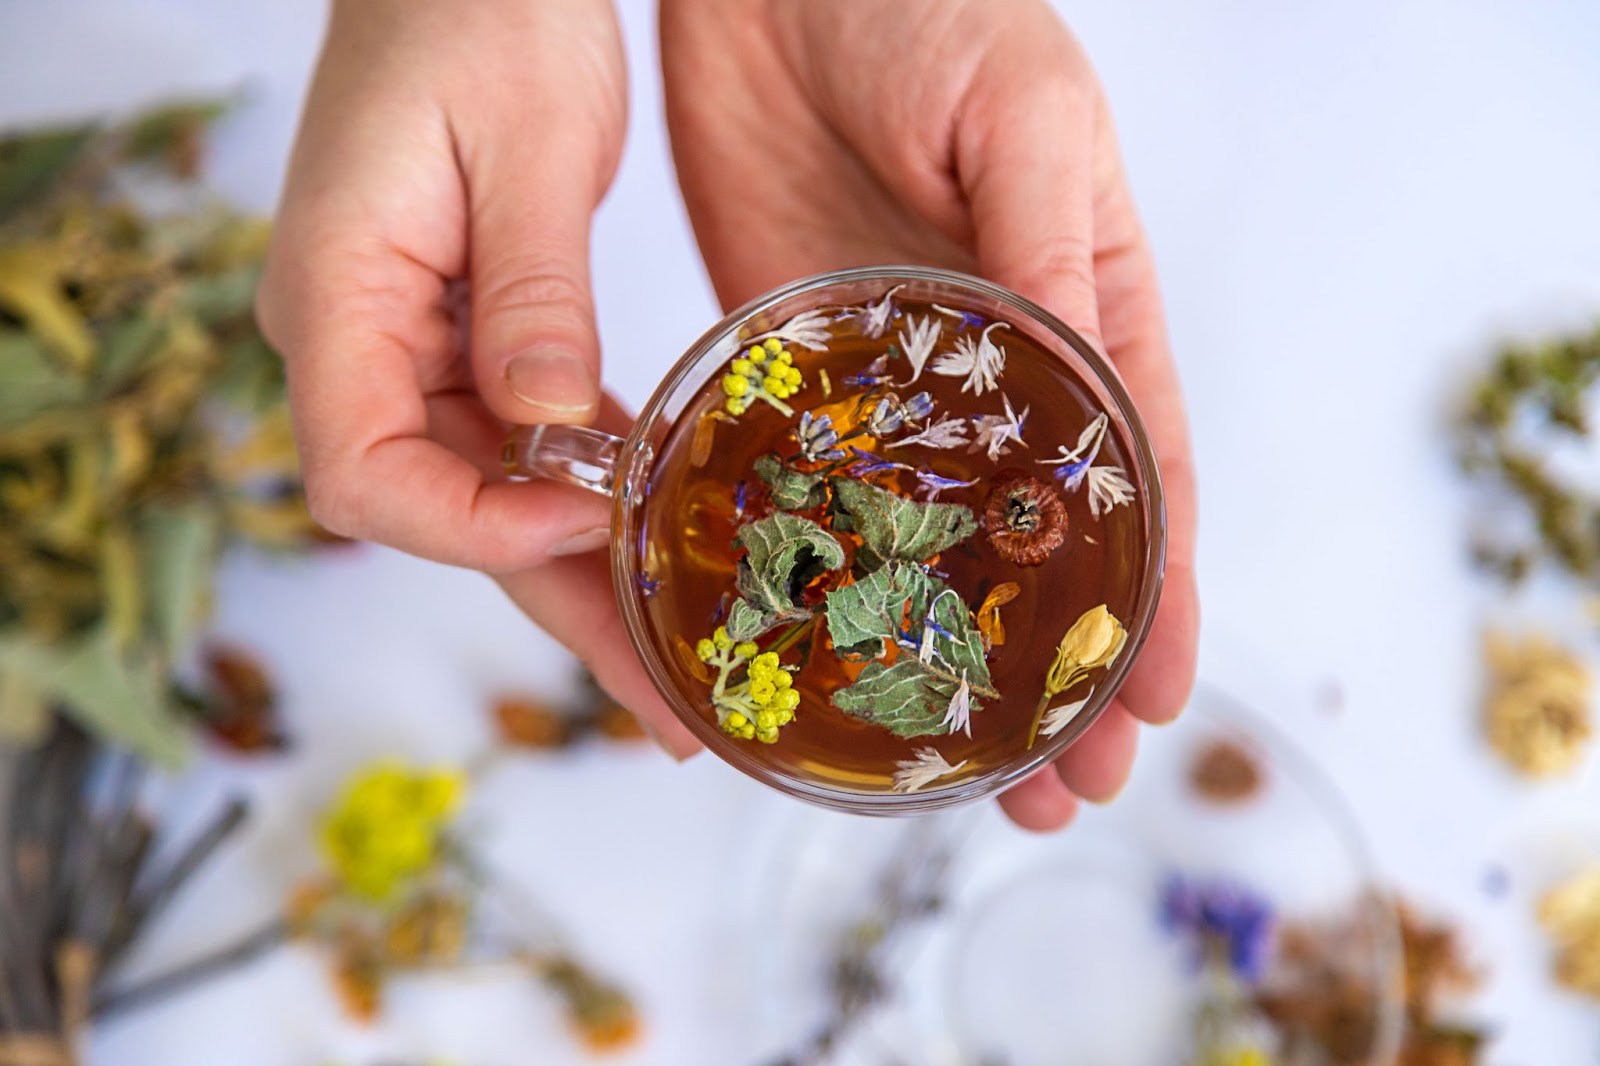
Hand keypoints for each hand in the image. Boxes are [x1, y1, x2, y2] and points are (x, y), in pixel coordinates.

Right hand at [257, 0, 699, 757]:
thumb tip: (549, 431)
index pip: (366, 473)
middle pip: (445, 514)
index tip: (590, 520)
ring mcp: (410, 346)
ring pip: (492, 494)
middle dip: (559, 607)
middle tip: (667, 707)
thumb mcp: (525, 146)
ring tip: (680, 662)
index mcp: (337, 296)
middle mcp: (358, 340)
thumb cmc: (477, 13)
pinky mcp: (467, 337)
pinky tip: (654, 543)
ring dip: (584, 575)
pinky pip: (522, 444)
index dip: (477, 524)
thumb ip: (532, 295)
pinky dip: (587, 497)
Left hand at [661, 0, 1199, 826]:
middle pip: (1044, 548)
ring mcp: (898, 385)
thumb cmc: (927, 10)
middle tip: (1056, 786)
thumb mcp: (1020, 114)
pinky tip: (837, 652)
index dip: (1156, 597)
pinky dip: (839, 579)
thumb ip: (1045, 245)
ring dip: (951, 656)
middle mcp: (998, 372)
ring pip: (935, 548)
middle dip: (1060, 671)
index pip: (1142, 479)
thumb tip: (1078, 373)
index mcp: (1085, 309)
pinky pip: (823, 493)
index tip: (1157, 704)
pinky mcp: (799, 375)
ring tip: (960, 768)